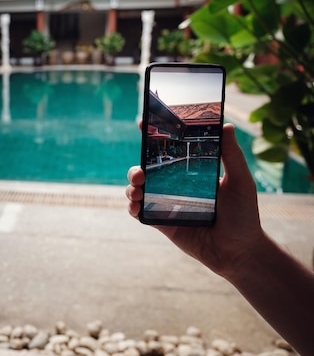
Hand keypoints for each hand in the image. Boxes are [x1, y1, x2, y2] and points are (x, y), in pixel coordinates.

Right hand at [125, 123, 264, 277]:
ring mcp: (167, 205)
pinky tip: (136, 205)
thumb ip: (232, 155)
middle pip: (147, 170)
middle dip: (136, 168)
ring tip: (137, 190)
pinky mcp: (162, 223)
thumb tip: (227, 125)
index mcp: (191, 173)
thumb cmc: (244, 215)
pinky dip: (132, 207)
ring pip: (139, 190)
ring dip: (131, 187)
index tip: (142, 123)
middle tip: (140, 172)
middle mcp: (176, 187)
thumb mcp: (240, 181)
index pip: (170, 151)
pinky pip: (140, 212)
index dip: (154, 138)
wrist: (239, 252)